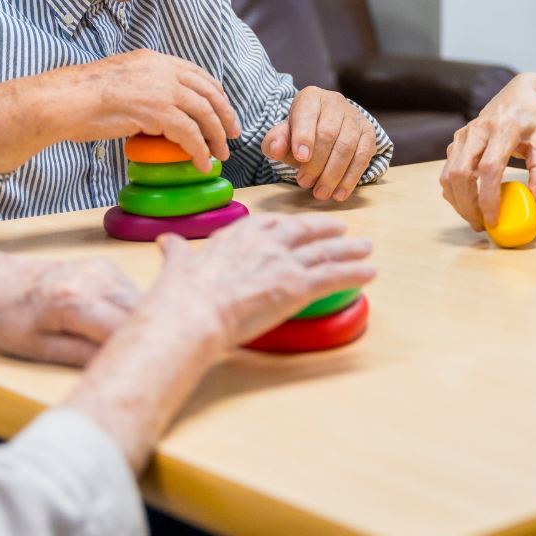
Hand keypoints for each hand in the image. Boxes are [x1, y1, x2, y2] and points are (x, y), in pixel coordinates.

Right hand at [0, 48, 240, 174]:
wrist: (62, 101)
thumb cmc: (80, 98)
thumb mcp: (120, 81)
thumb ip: (144, 88)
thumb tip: (158, 111)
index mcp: (154, 60)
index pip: (197, 74)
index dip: (215, 93)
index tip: (223, 110)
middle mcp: (162, 70)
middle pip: (209, 92)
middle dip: (225, 115)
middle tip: (233, 134)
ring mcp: (162, 89)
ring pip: (205, 113)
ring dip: (216, 136)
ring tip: (220, 154)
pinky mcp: (158, 111)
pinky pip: (190, 134)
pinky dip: (200, 151)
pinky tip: (201, 163)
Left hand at [0, 250, 141, 364]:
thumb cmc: (7, 318)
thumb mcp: (38, 349)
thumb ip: (82, 356)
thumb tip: (120, 367)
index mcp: (74, 300)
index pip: (125, 330)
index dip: (139, 353)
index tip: (149, 375)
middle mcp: (96, 277)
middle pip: (142, 313)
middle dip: (149, 340)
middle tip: (149, 369)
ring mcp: (104, 268)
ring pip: (143, 301)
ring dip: (145, 326)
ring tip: (136, 351)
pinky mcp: (108, 266)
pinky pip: (133, 293)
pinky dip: (134, 312)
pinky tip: (121, 329)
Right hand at [63, 212, 374, 472]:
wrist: (192, 313)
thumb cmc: (180, 296)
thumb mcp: (177, 265)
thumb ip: (177, 252)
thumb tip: (166, 242)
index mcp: (239, 234)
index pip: (271, 222)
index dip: (288, 224)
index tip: (298, 225)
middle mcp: (267, 242)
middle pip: (305, 231)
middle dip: (326, 229)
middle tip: (342, 228)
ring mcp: (285, 262)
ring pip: (326, 251)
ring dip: (349, 249)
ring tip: (366, 248)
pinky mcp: (298, 285)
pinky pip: (334, 276)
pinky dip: (354, 273)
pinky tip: (369, 272)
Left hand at [262, 88, 377, 201]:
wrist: (325, 127)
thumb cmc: (301, 133)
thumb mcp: (282, 135)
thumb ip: (274, 142)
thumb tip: (277, 149)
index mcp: (311, 98)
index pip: (307, 115)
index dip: (304, 137)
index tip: (300, 158)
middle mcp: (335, 102)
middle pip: (328, 134)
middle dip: (316, 163)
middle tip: (305, 183)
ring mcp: (355, 117)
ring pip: (347, 146)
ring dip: (333, 174)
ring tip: (321, 193)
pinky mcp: (369, 132)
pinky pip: (363, 156)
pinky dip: (351, 178)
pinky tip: (340, 193)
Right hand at [440, 65, 535, 231]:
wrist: (518, 96)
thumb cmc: (534, 118)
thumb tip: (534, 201)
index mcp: (502, 128)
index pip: (488, 168)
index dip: (488, 198)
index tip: (493, 220)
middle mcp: (477, 130)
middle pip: (460, 174)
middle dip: (467, 205)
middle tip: (482, 225)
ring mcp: (463, 135)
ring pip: (447, 175)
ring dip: (458, 202)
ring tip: (475, 218)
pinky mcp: (456, 142)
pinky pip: (446, 172)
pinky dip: (454, 192)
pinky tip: (469, 203)